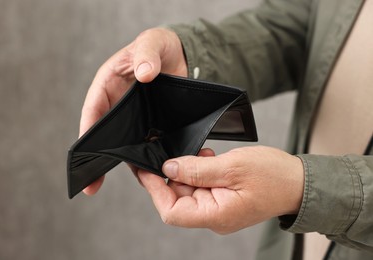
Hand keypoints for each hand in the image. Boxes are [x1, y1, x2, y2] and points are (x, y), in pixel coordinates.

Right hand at [80, 28, 187, 194]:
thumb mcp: (152, 43)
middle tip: (91, 186)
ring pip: (127, 144)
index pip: (93, 110)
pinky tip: (157, 171)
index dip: (87, 131)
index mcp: (108, 85)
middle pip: (106, 135)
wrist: (180, 56)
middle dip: (99, 159)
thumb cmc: (158, 47)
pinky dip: (151, 157)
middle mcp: (118, 106)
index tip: (83, 153)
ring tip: (133, 183)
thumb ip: (146, 54)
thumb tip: (144, 74)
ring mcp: (135, 118)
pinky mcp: (152, 125)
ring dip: (129, 163)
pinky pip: (149, 144)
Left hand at [138, 146, 303, 233]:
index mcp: (215, 215)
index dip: (155, 189)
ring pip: (188, 190)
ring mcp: (218, 208)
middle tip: (166, 150)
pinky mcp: (223, 198)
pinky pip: (202, 186)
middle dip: (169, 175)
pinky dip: (198, 170)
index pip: (171, 211)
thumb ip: (197, 169)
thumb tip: (169, 167)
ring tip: (195, 151)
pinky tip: (205, 155)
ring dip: (186, 170)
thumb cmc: (273, 176)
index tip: (145, 168)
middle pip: (177, 199)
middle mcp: (214, 216)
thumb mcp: (232, 167)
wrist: (300, 182)